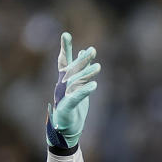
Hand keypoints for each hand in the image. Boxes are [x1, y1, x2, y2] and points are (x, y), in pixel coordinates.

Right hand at [46, 32, 100, 147]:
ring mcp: (64, 95)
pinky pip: (77, 97)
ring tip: (99, 67)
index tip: (66, 34)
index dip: (65, 48)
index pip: (64, 60)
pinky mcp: (68, 107)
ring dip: (87, 74)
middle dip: (82, 59)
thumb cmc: (73, 105)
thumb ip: (80, 69)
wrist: (66, 127)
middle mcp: (62, 85)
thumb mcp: (78, 84)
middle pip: (72, 69)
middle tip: (92, 50)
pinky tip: (94, 85)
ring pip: (75, 82)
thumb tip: (82, 52)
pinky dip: (85, 91)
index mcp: (64, 79)